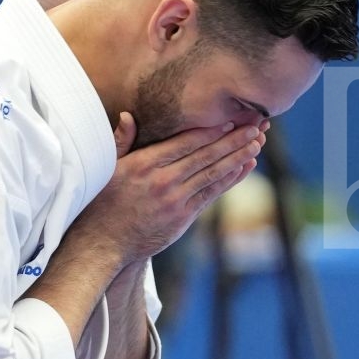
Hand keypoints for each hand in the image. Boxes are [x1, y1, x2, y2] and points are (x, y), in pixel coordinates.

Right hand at [72, 113, 266, 264]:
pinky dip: (229, 179)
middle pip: (205, 155)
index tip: (231, 119)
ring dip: (238, 157)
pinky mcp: (182, 218)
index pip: (185, 142)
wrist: (103, 243)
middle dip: (233, 139)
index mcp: (144, 164)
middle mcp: (162, 181)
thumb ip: (121, 140)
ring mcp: (174, 201)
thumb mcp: (106, 167)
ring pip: (212, 174)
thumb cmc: (102, 201)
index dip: (211, 130)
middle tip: (256, 125)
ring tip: (257, 142)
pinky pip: (211, 194)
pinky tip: (244, 167)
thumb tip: (128, 115)